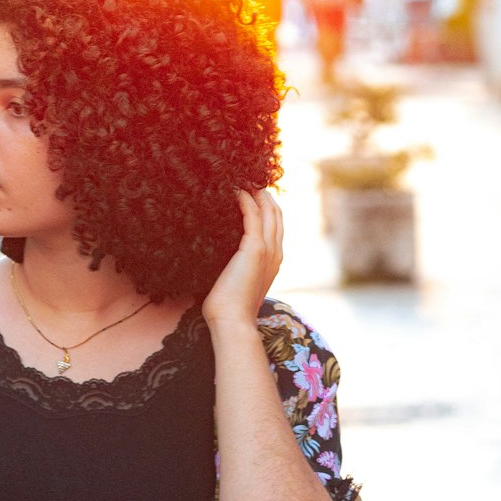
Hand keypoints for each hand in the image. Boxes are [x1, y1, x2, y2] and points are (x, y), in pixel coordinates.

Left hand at [202, 189, 283, 328]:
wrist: (233, 321)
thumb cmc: (229, 309)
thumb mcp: (238, 283)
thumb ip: (238, 268)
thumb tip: (224, 262)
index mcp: (274, 261)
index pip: (275, 226)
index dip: (267, 208)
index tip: (254, 193)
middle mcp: (276, 253)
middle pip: (276, 214)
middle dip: (265, 195)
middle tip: (249, 179)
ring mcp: (267, 250)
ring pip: (269, 211)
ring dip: (257, 193)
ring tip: (243, 178)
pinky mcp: (254, 249)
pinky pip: (253, 216)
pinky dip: (246, 201)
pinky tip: (236, 191)